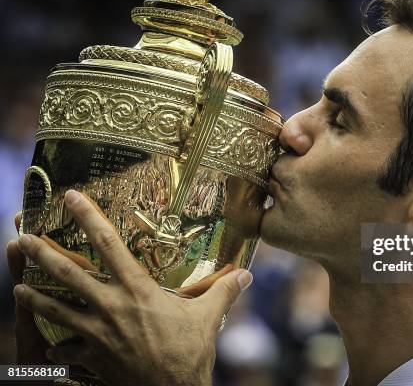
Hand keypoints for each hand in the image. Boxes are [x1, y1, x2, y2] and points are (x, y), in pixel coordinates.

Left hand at [11, 190, 252, 385]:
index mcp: (138, 291)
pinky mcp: (93, 357)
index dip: (89, 217)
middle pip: (69, 275)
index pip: (109, 245)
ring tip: (19, 290)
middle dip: (43, 254)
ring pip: (56, 311)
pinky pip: (68, 351)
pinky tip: (53, 347)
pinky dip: (59, 348)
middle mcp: (111, 307)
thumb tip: (248, 274)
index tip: (72, 197)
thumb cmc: (189, 353)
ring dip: (35, 299)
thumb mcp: (209, 318)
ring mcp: (97, 333)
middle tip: (24, 239)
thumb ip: (225, 291)